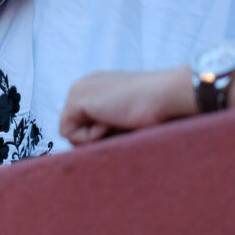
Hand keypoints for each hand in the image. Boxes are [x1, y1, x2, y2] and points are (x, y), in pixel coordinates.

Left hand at [59, 66, 194, 145]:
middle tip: (120, 124)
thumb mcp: (127, 116)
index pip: (82, 121)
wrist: (166, 95)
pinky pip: (68, 133)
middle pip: (74, 127)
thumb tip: (92, 149)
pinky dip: (90, 136)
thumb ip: (108, 124)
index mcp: (97, 87)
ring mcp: (78, 90)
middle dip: (94, 137)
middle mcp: (84, 86)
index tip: (123, 124)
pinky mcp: (76, 100)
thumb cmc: (158, 109)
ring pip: (70, 133)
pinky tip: (109, 121)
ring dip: (95, 136)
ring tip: (117, 120)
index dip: (100, 133)